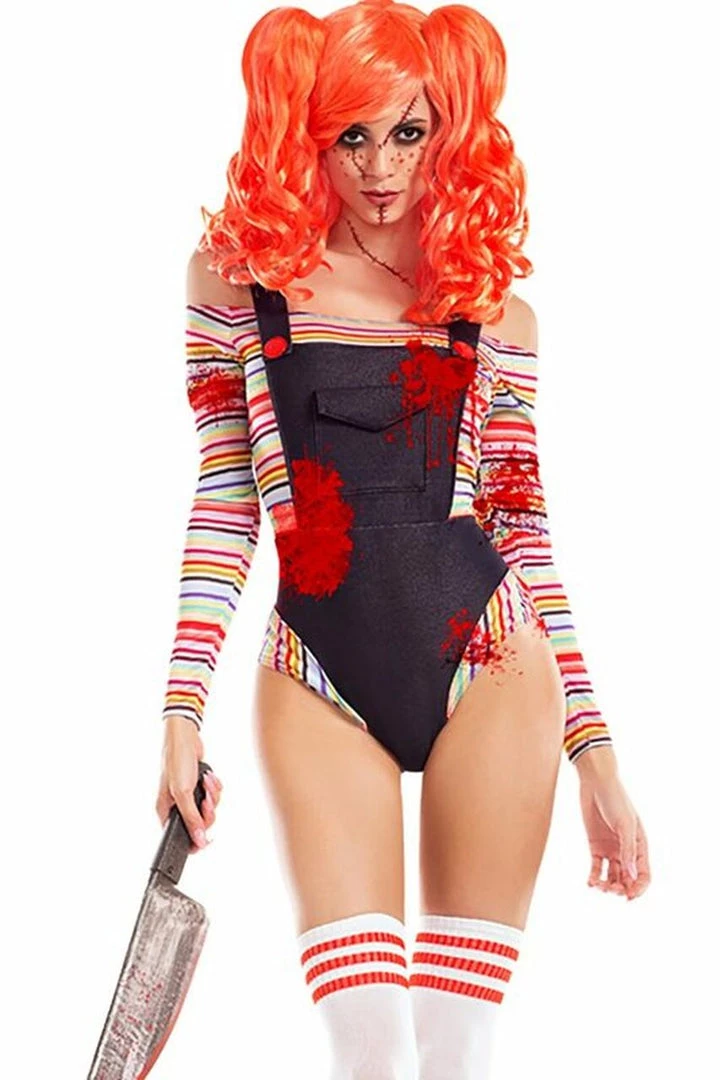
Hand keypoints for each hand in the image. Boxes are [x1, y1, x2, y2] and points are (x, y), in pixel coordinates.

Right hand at [156, 715, 223, 853]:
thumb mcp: (183, 793)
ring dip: (212, 795)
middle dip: (208, 811)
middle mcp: (177, 806)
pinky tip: (208, 776)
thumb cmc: (176, 761)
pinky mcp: (199, 788)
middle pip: (201, 824)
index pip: (181, 838)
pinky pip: (214, 796)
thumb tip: (199, 841)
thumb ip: (191, 818)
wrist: (186, 737)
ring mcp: (188, 797)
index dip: (196, 840)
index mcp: (166, 812)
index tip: (208, 839)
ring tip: (206, 781)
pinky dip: (214, 787)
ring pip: (209, 810)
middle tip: (206, 800)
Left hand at [578, 761, 649, 900]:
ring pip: (611, 876)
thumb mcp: (625, 825)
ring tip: (598, 887)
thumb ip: (627, 850)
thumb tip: (631, 876)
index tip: (629, 897)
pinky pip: (596, 867)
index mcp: (640, 846)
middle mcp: (626, 851)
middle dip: (621, 889)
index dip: (639, 888)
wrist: (596, 783)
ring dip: (607, 885)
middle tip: (611, 891)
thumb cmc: (616, 800)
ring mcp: (611, 849)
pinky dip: (594, 877)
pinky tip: (590, 883)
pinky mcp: (595, 846)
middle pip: (627, 879)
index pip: (644, 875)